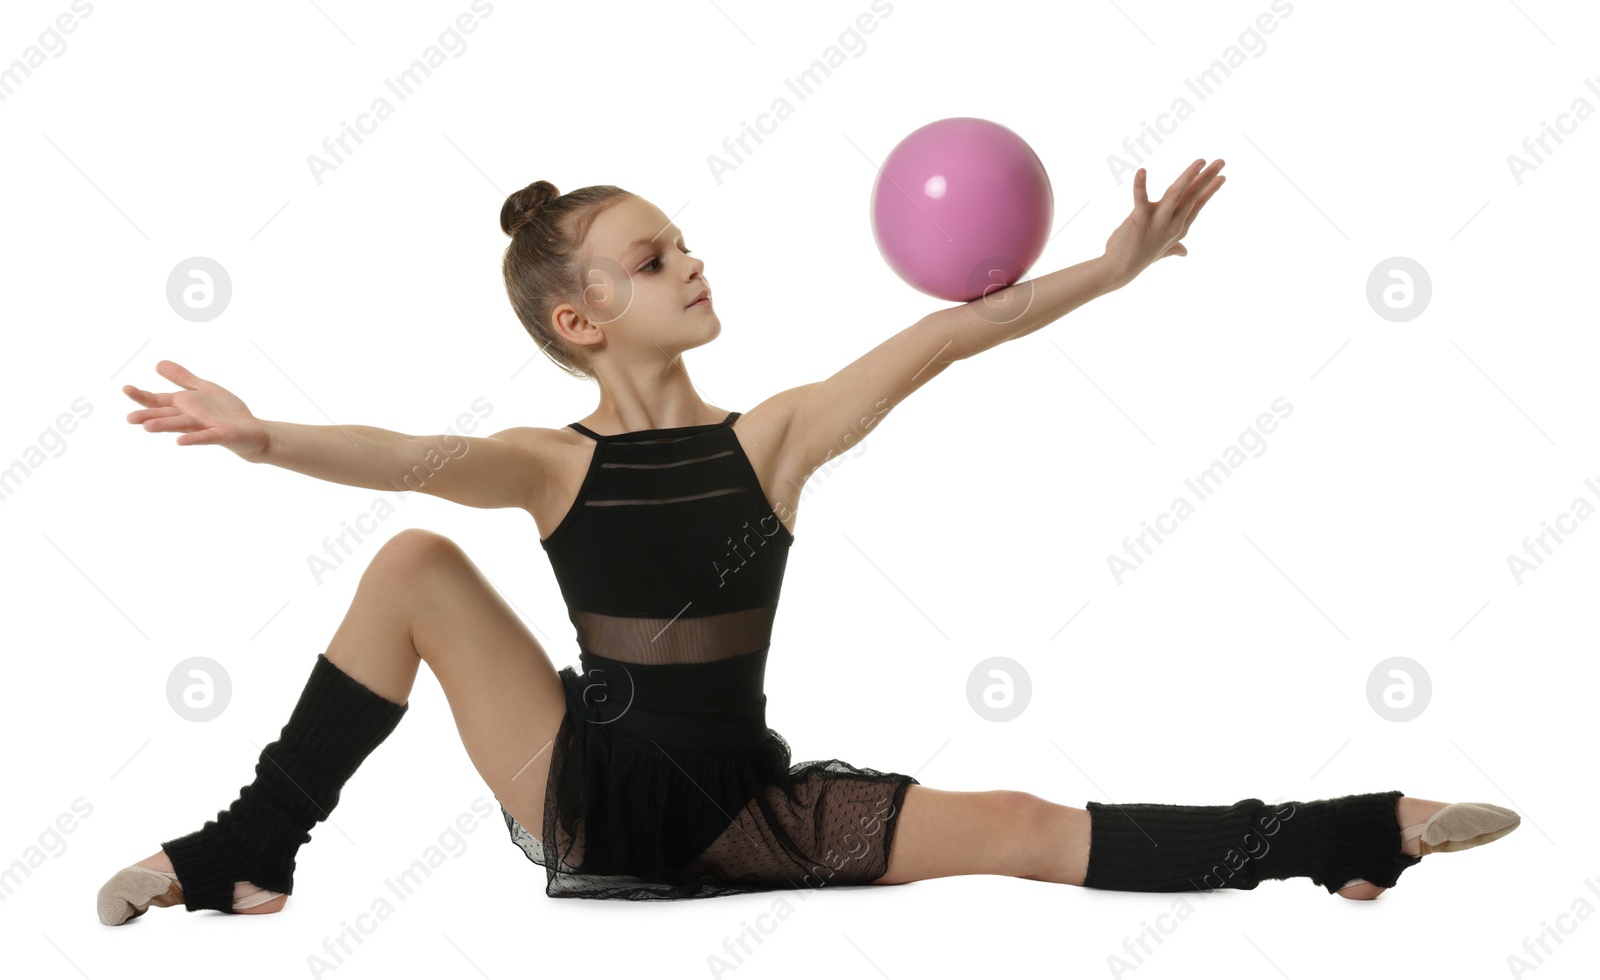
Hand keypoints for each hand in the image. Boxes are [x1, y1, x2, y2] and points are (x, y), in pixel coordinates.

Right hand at [123, 360, 271, 459]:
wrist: (251, 430)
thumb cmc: (225, 411)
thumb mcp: (203, 389)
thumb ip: (182, 378)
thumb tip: (157, 363)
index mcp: (184, 405)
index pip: (159, 400)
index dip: (143, 396)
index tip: (125, 388)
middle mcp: (190, 417)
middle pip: (166, 415)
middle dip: (148, 416)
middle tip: (129, 418)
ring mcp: (204, 427)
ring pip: (181, 425)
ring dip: (165, 426)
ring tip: (147, 428)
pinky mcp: (220, 435)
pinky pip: (205, 437)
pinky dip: (193, 438)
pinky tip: (179, 442)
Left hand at [1103, 158, 1225, 284]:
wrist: (1120, 270)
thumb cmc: (1139, 258)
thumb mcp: (1162, 251)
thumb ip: (1174, 248)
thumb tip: (1185, 252)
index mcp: (1178, 229)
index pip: (1197, 205)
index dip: (1210, 190)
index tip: (1222, 177)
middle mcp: (1172, 225)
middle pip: (1192, 196)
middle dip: (1207, 178)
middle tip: (1221, 161)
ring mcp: (1157, 222)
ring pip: (1176, 194)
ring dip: (1188, 176)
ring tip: (1200, 162)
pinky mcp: (1140, 220)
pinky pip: (1141, 198)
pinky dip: (1140, 184)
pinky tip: (1141, 170)